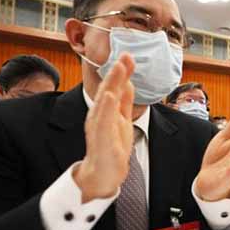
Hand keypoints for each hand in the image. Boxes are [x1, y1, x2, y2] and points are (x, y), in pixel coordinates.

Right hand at [74, 53, 135, 202]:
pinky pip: (102, 122)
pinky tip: (109, 97)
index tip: (129, 55)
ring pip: (104, 102)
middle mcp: (100, 115)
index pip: (115, 86)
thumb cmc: (112, 145)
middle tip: (125, 56)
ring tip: (118, 70)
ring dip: (111, 85)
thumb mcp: (122, 118)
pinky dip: (105, 109)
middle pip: (109, 90)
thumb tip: (128, 80)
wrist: (103, 174)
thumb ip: (124, 100)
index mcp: (107, 109)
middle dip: (116, 73)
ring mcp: (99, 127)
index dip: (122, 71)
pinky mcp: (101, 140)